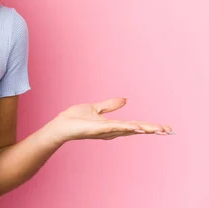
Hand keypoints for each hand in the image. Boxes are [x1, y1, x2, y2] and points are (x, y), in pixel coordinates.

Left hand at [48, 97, 173, 143]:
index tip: (165, 128)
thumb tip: (125, 99)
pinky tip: (137, 127)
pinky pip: (114, 127)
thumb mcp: (96, 108)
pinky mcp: (98, 128)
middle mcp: (112, 130)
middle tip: (169, 130)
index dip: (149, 127)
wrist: (61, 125)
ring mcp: (105, 130)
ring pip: (128, 129)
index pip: (135, 126)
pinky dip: (126, 127)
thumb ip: (110, 105)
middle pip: (136, 130)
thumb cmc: (75, 118)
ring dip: (143, 129)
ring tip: (159, 129)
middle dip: (152, 130)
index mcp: (113, 125)